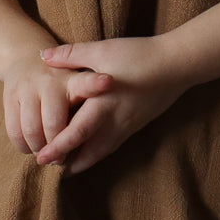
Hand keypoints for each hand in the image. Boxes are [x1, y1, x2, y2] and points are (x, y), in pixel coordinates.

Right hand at [1, 51, 113, 156]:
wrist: (25, 58)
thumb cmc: (61, 81)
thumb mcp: (78, 83)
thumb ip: (90, 104)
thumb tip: (100, 136)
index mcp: (73, 80)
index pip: (87, 81)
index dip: (96, 83)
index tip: (108, 81)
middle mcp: (49, 82)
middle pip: (53, 122)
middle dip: (58, 146)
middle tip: (62, 159)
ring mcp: (27, 88)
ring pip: (31, 130)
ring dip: (39, 149)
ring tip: (46, 155)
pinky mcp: (9, 97)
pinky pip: (14, 130)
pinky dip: (23, 146)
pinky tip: (30, 148)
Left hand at [36, 36, 188, 172]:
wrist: (179, 64)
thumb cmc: (140, 56)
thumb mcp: (103, 50)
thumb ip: (71, 55)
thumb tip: (43, 56)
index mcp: (103, 104)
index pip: (76, 133)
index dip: (58, 147)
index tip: (41, 157)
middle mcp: (115, 120)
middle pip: (89, 150)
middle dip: (68, 161)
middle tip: (50, 169)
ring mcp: (128, 125)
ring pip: (103, 151)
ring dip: (84, 162)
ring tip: (68, 169)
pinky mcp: (136, 123)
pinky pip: (114, 145)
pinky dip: (99, 153)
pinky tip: (93, 153)